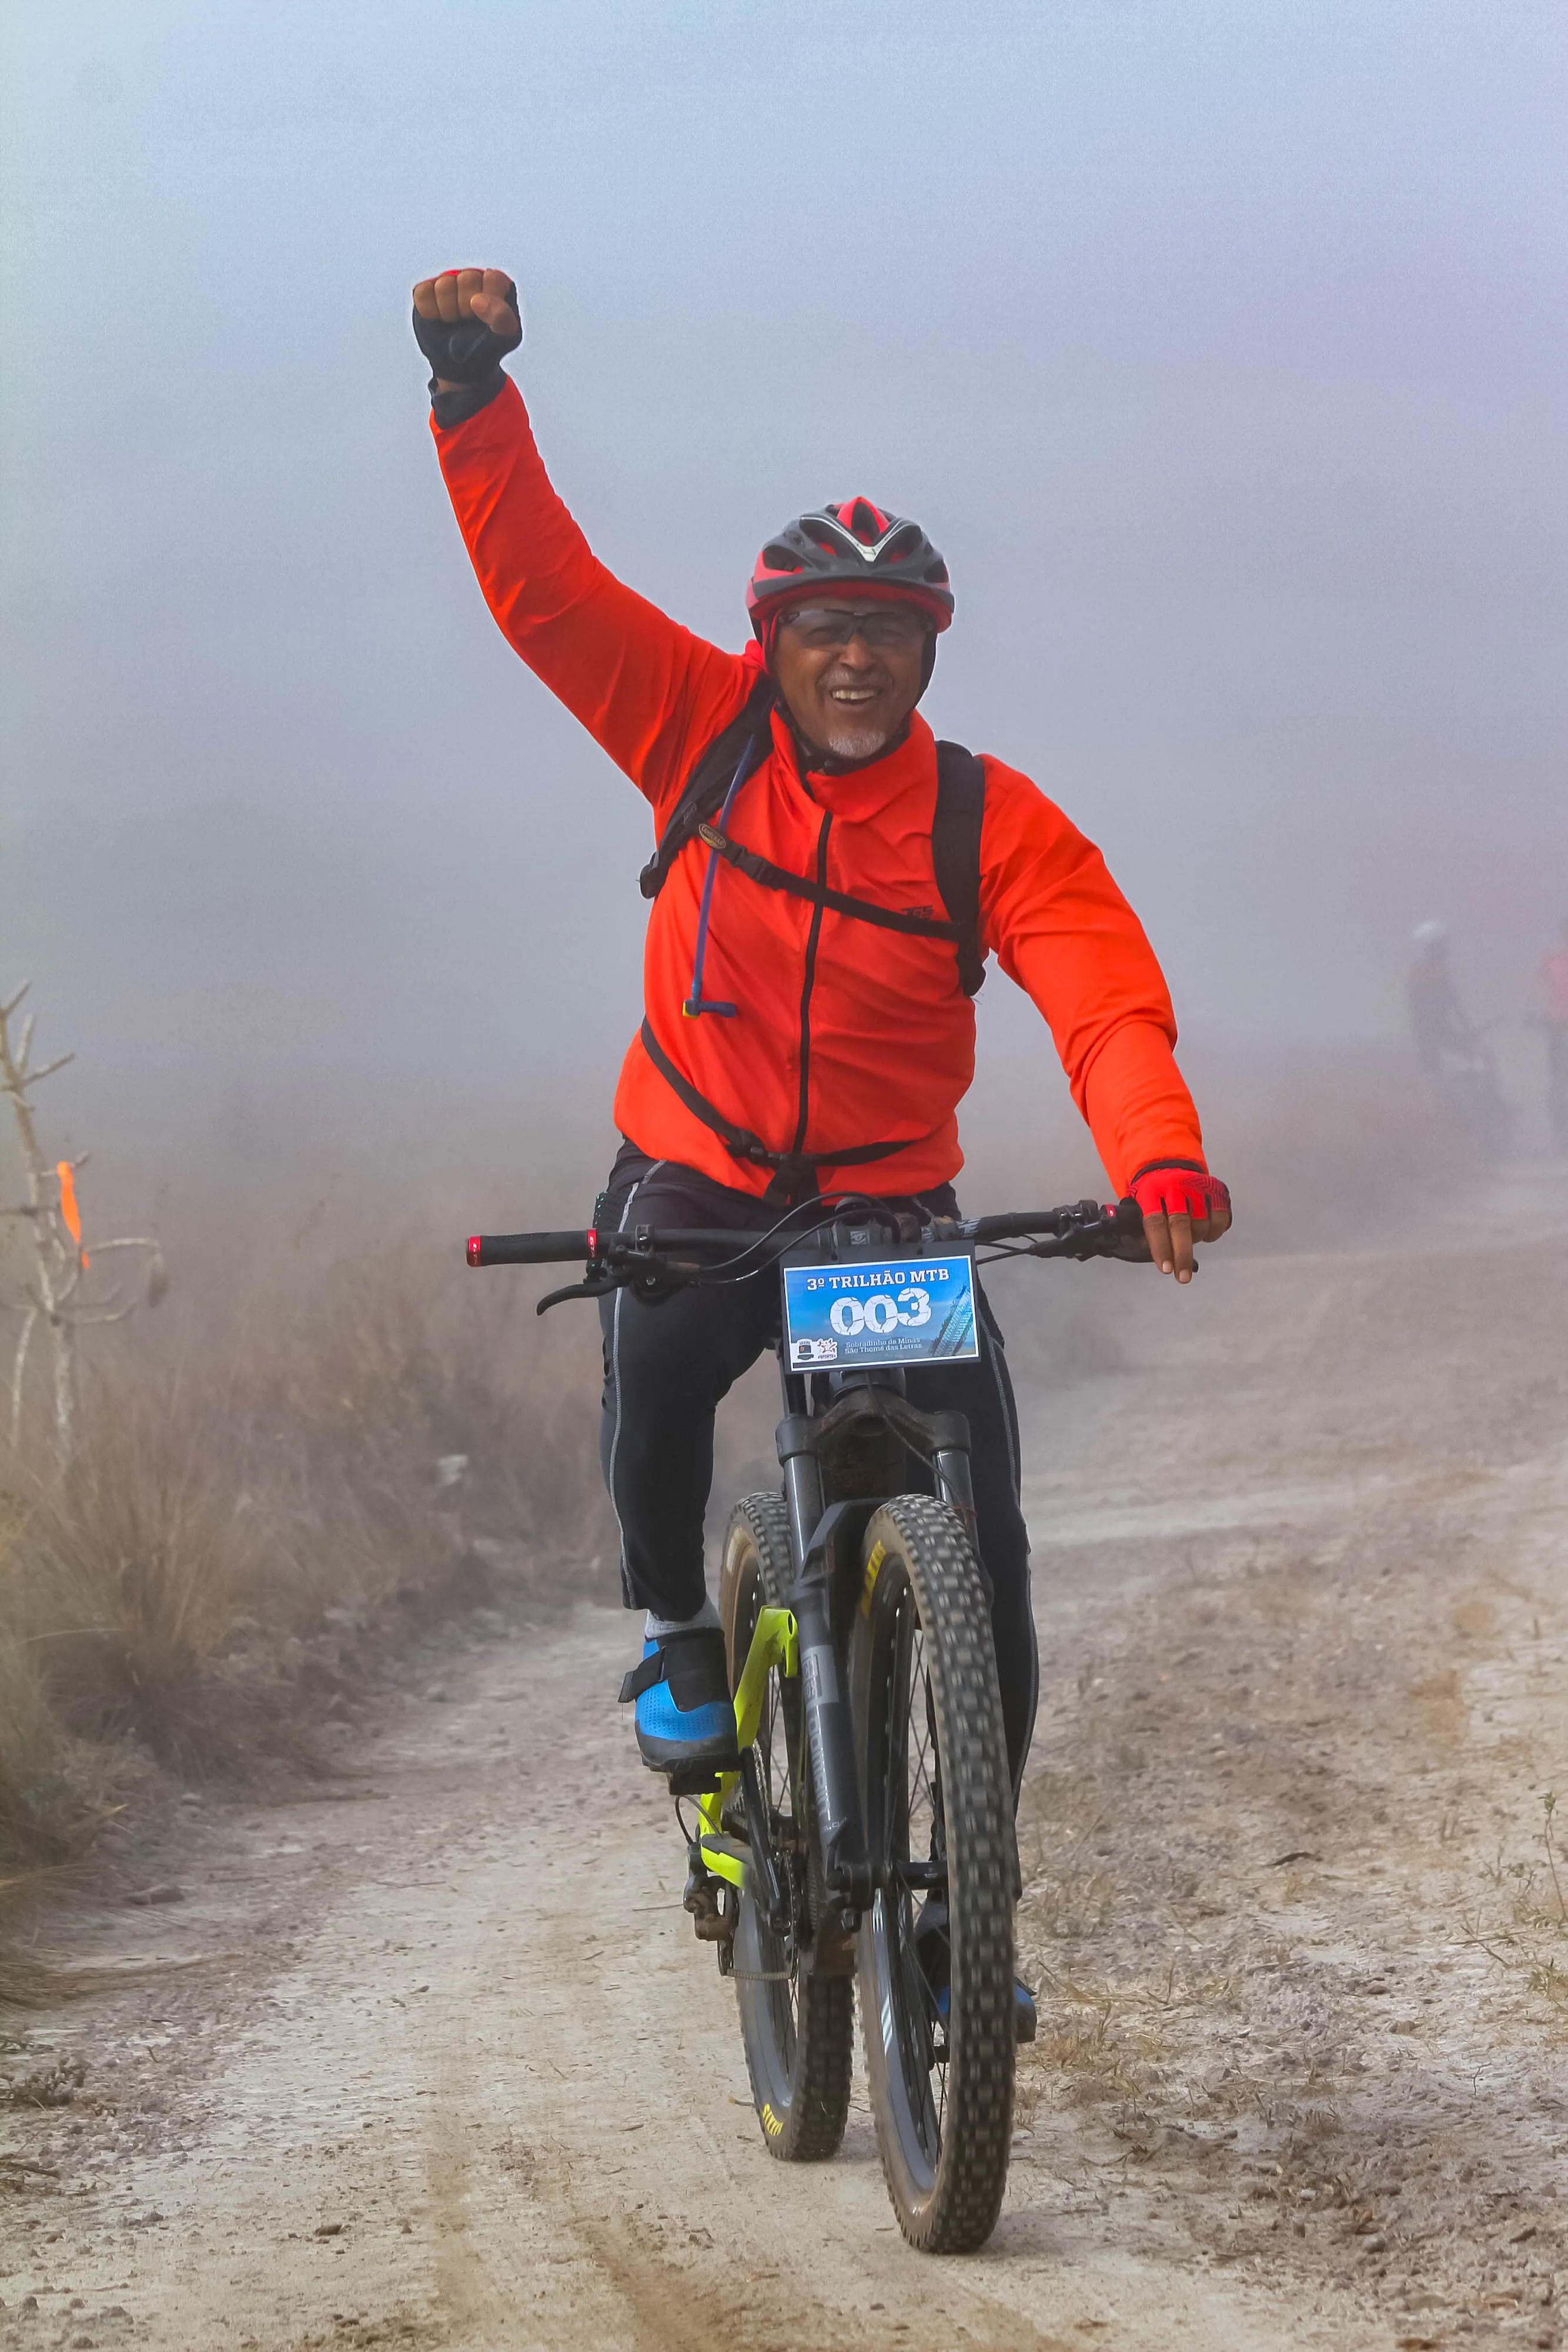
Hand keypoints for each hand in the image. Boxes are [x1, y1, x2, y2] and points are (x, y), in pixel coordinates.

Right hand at [411, 268, 520, 389]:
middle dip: (468, 308)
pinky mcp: (427, 291)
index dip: (489, 304)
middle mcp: (472, 278)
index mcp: (496, 283)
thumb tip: (475, 300)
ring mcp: (448, 282)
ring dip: (449, 312)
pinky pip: (423, 293)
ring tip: (455, 322)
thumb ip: (502, 317)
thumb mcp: (506, 337)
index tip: (489, 320)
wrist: (463, 368)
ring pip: (443, 285)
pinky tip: (439, 319)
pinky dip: (430, 312)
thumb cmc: (488, 347)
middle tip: (470, 323)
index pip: (492, 278)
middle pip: (466, 278)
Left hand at [1127, 1164, 1231, 1284]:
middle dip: (1182, 1254)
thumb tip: (1143, 1253)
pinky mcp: (1215, 1188)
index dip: (1161, 1248)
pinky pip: (1220, 1218)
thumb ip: (1141, 1231)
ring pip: (1201, 1223)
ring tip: (1186, 1239)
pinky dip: (1213, 1232)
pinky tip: (1204, 1231)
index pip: (1155, 1222)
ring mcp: (1197, 1185)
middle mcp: (1174, 1186)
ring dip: (1195, 1240)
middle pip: (1180, 1224)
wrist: (1169, 1166)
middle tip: (1183, 1276)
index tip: (1166, 1269)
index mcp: (1151, 1191)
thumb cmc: (1154, 1195)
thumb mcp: (1139, 1207)